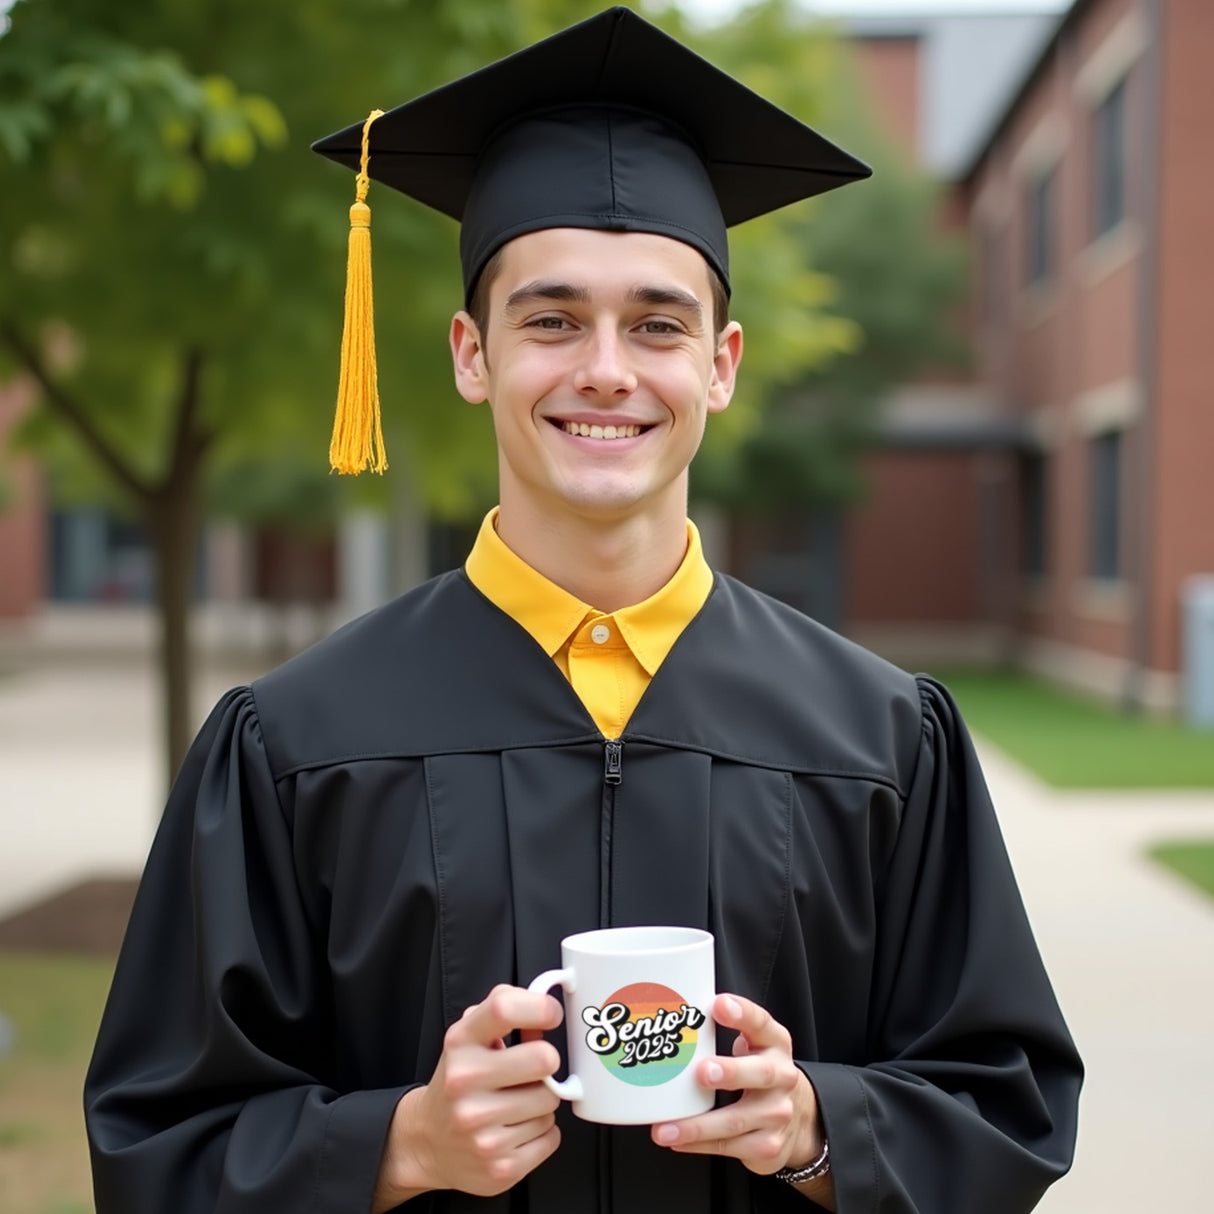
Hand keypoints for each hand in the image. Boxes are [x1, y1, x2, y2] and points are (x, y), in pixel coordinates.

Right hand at [372, 984, 562, 1210]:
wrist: (426, 1141)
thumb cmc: (458, 1080)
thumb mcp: (470, 1036)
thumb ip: (504, 1011)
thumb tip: (546, 1010)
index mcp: (460, 1044)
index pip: (503, 1008)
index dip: (539, 1007)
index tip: (550, 1015)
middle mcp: (465, 1084)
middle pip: (545, 1060)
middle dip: (546, 1065)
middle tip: (530, 1071)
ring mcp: (480, 1131)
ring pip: (550, 1103)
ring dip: (541, 1102)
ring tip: (516, 1103)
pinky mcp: (500, 1168)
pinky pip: (551, 1137)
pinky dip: (541, 1133)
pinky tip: (515, 1128)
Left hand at [650, 994, 821, 1175]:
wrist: (798, 1120)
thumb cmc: (758, 1070)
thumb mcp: (753, 1044)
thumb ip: (722, 1029)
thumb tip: (672, 1015)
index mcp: (774, 1043)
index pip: (761, 1023)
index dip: (742, 1013)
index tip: (719, 1004)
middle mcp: (782, 1077)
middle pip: (761, 1073)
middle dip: (731, 1072)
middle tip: (701, 1071)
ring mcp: (777, 1114)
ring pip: (736, 1120)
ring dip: (698, 1125)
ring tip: (665, 1127)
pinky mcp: (767, 1146)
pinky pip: (729, 1147)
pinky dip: (699, 1145)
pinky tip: (676, 1140)